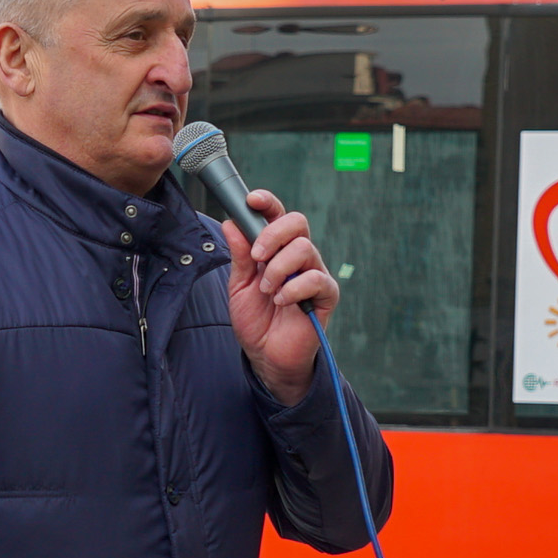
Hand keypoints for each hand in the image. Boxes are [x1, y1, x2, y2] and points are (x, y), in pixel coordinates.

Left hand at [223, 190, 338, 406]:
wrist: (267, 356)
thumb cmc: (256, 320)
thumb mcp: (239, 285)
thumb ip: (239, 255)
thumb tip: (231, 223)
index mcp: (277, 250)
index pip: (277, 216)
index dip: (268, 203)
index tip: (252, 201)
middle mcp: (298, 257)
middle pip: (298, 222)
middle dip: (273, 235)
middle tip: (256, 258)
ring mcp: (314, 273)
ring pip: (304, 248)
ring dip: (278, 269)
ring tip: (267, 291)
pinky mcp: (326, 295)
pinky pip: (316, 278)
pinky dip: (293, 288)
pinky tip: (281, 301)